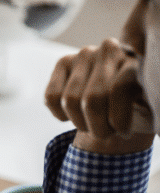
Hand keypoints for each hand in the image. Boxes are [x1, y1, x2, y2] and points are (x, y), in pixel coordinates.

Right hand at [45, 38, 153, 154]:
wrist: (119, 102)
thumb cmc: (137, 108)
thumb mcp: (150, 110)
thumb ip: (147, 104)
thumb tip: (144, 108)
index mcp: (138, 59)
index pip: (119, 90)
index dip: (118, 120)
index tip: (124, 133)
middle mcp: (111, 49)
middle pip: (92, 99)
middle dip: (97, 127)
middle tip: (106, 133)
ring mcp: (85, 53)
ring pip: (70, 100)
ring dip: (80, 123)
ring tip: (93, 125)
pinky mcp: (64, 61)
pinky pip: (52, 97)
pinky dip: (61, 115)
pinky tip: (74, 114)